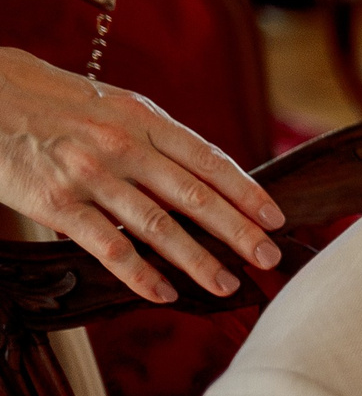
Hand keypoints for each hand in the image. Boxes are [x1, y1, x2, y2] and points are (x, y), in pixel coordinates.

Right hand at [0, 48, 283, 300]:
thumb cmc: (52, 102)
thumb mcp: (111, 105)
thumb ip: (154, 138)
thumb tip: (202, 177)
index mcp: (142, 118)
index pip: (208, 160)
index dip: (246, 192)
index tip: (275, 218)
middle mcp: (122, 146)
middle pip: (194, 196)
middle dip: (238, 232)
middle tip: (269, 258)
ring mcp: (90, 176)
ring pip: (158, 227)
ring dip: (198, 261)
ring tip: (227, 284)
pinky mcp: (57, 204)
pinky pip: (109, 248)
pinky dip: (141, 276)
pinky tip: (165, 294)